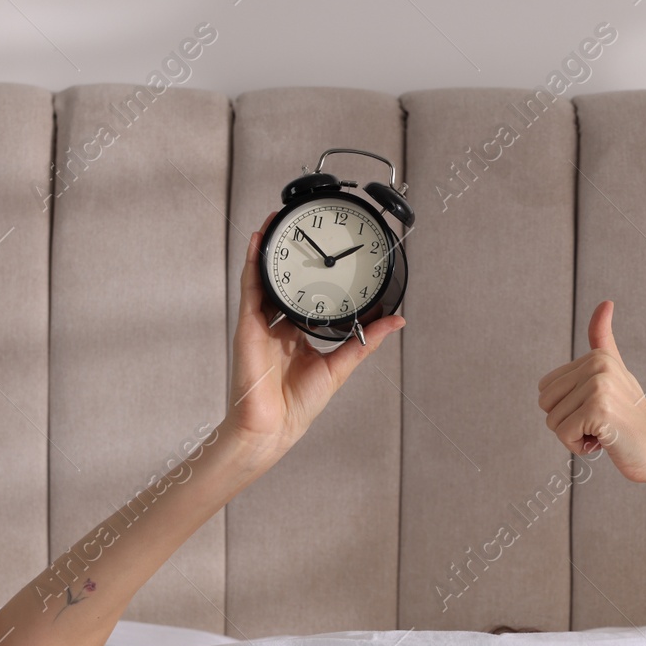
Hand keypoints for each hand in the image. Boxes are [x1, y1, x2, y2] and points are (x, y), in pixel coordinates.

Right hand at [224, 212, 404, 469]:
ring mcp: (260, 322)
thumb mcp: (341, 365)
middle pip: (283, 280)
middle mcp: (277, 324)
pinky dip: (253, 262)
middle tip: (301, 224)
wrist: (274, 426)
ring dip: (270, 247)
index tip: (328, 250)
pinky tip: (259, 240)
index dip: (314, 272)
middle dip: (290, 253)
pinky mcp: (248, 324)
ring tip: (277, 219)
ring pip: (264, 276)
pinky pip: (250, 286)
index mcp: (296, 333)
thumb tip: (397, 321)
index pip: (306, 294)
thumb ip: (367, 340)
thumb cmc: (299, 404)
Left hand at [536, 300, 645, 485]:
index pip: (547, 388)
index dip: (566, 408)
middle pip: (545, 403)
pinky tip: (605, 442)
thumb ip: (604, 342)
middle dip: (566, 422)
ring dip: (574, 436)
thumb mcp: (617, 375)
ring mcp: (599, 386)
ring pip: (553, 421)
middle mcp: (598, 366)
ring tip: (604, 432)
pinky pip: (563, 434)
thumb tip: (605, 301)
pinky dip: (579, 447)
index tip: (599, 410)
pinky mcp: (598, 410)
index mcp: (598, 357)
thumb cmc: (633, 421)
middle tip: (599, 424)